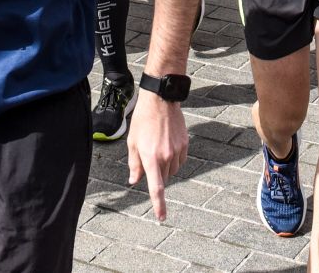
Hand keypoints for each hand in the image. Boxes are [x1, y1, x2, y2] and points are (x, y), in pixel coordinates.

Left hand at [126, 90, 187, 220]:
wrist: (161, 100)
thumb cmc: (143, 121)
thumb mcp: (132, 142)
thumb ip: (134, 164)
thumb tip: (135, 180)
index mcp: (151, 158)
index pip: (156, 188)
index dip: (159, 204)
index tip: (162, 217)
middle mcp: (166, 157)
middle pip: (163, 178)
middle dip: (156, 174)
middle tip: (149, 157)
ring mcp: (177, 150)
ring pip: (172, 170)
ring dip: (165, 166)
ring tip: (158, 146)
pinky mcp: (185, 144)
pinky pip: (180, 160)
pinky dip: (174, 158)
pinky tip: (167, 144)